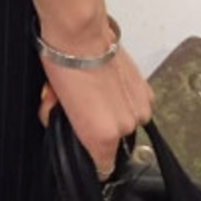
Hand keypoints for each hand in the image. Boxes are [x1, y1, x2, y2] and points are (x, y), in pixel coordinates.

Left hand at [36, 33, 154, 178]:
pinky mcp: (147, 91)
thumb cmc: (63, 64)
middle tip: (77, 105)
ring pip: (123, 123)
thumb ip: (67, 125)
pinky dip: (123, 99)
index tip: (84, 149)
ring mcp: (140, 108)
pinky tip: (106, 82)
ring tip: (92, 90)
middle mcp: (125, 126)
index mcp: (101, 135)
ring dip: (110, 112)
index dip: (90, 158)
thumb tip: (68, 123)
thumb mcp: (53, 103)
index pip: (102, 167)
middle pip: (110, 141)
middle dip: (93, 126)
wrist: (80, 34)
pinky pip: (134, 106)